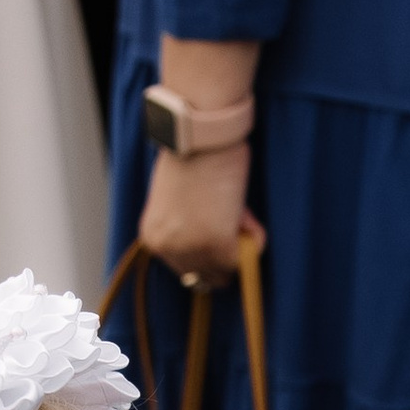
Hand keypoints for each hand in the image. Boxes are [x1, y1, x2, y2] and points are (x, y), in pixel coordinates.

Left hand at [141, 149, 259, 287]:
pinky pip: (249, 255)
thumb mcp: (174, 202)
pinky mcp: (219, 243)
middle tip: (228, 215)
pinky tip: (244, 210)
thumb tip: (214, 242)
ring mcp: (193, 249)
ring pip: (228, 269)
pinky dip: (256, 235)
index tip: (215, 220)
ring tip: (235, 209)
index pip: (185, 269)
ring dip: (239, 242)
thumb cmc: (191, 154)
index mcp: (152, 237)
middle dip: (222, 252)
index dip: (207, 248)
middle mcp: (168, 249)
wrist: (199, 133)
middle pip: (205, 277)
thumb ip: (184, 227)